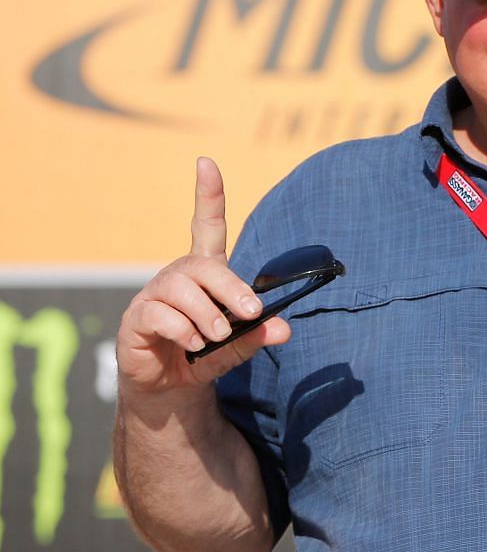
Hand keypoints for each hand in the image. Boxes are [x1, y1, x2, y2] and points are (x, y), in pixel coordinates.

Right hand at [116, 158, 288, 395]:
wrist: (169, 389)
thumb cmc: (204, 356)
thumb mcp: (236, 347)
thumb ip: (257, 336)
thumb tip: (284, 328)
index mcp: (204, 274)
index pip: (206, 226)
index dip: (207, 194)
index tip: (206, 162)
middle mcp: (177, 277)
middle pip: (203, 265)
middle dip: (230, 287)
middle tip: (250, 311)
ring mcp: (154, 296)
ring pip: (181, 290)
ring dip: (207, 314)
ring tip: (218, 335)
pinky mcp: (137, 318)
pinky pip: (160, 315)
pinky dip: (183, 330)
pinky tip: (193, 344)